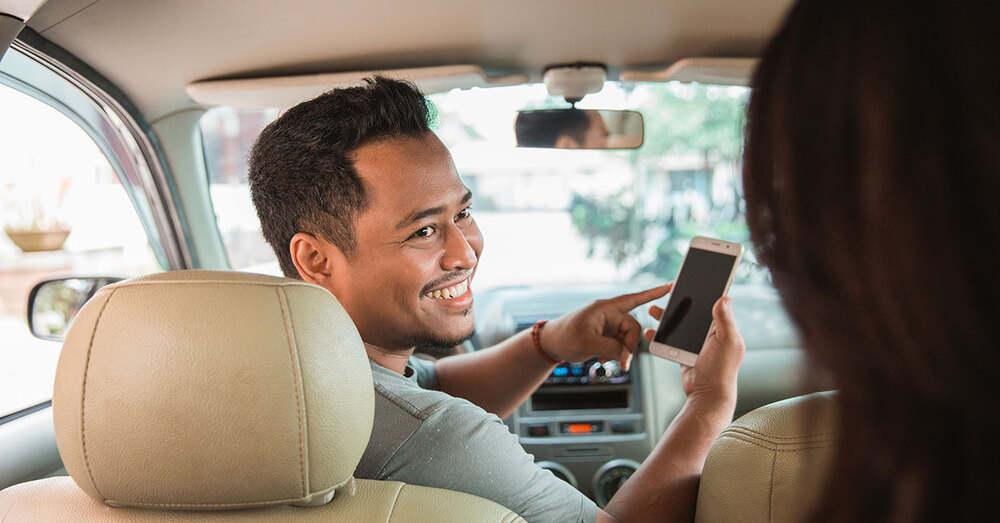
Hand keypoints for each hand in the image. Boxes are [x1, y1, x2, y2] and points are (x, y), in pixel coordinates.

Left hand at [541, 284, 671, 369]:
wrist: (551, 344)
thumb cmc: (564, 337)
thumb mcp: (587, 344)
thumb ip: (610, 349)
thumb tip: (626, 355)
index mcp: (605, 308)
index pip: (634, 299)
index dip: (653, 294)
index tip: (670, 286)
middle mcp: (609, 315)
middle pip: (633, 329)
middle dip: (628, 346)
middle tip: (621, 362)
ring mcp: (608, 326)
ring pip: (627, 340)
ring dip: (620, 353)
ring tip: (605, 361)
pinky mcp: (606, 336)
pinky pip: (620, 346)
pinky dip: (615, 355)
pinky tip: (603, 360)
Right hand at [644, 297, 744, 402]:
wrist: (707, 395)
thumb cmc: (721, 370)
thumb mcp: (726, 341)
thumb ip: (725, 320)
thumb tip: (725, 297)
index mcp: (724, 329)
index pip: (714, 306)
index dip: (705, 293)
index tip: (694, 282)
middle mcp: (712, 335)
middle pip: (693, 313)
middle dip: (680, 303)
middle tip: (669, 293)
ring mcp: (698, 345)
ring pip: (680, 325)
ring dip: (667, 318)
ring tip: (654, 310)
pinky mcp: (686, 353)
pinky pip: (672, 340)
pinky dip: (661, 335)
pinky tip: (651, 331)